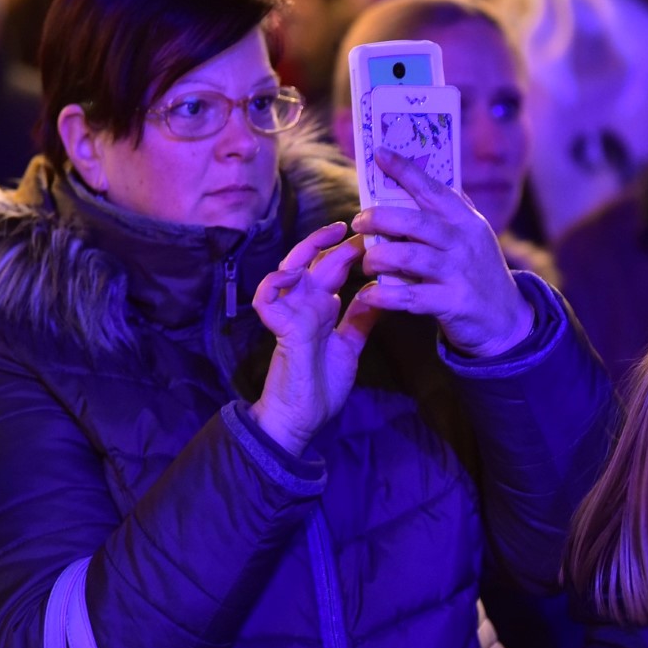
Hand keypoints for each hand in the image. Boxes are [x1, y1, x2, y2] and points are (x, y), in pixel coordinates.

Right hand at [250, 222, 375, 455]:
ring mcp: (290, 314)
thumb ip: (361, 321)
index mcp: (320, 308)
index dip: (349, 249)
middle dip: (335, 241)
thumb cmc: (321, 386)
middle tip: (358, 227)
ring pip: (287, 269)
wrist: (301, 420)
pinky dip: (275, 283)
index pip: (332, 268)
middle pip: (313, 261)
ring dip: (306, 249)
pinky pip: (267, 299)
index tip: (373, 235)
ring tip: (330, 235)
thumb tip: (380, 295)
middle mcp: (304, 305)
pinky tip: (296, 273)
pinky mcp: (280, 329)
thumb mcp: (350, 347)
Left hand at [350, 146, 534, 357]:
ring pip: (409, 257)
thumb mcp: (474, 235)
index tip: (379, 153)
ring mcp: (458, 272)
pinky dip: (383, 296)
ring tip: (367, 261)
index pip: (432, 188)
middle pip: (415, 222)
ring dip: (379, 257)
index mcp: (466, 220)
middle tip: (359, 221)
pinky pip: (409, 297)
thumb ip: (451, 209)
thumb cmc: (480, 271)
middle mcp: (462, 242)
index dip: (405, 170)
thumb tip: (419, 178)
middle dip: (380, 218)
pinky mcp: (452, 303)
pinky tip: (368, 295)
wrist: (508, 320)